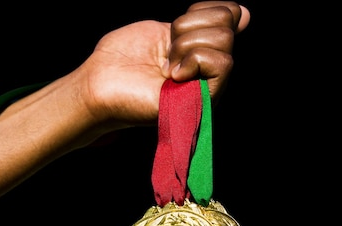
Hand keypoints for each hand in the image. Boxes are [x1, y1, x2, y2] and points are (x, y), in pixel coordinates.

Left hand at [72, 1, 249, 128]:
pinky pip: (222, 64)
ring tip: (166, 65)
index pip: (230, 14)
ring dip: (185, 44)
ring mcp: (209, 84)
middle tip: (166, 50)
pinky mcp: (204, 99)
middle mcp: (209, 67)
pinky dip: (193, 60)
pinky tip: (173, 75)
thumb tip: (243, 13)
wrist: (99, 82)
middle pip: (228, 24)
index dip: (205, 10)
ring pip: (224, 41)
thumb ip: (198, 22)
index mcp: (200, 49)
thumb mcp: (162, 30)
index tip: (175, 27)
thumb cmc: (121, 59)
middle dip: (188, 27)